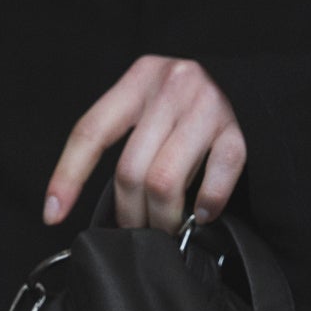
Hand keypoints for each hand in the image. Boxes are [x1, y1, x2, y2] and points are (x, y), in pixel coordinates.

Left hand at [43, 55, 245, 232]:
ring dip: (162, 218)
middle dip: (129, 214)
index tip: (52, 214)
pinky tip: (203, 213)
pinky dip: (207, 205)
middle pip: (130, 170)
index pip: (90, 131)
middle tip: (136, 230)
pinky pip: (216, 180)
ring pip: (164, 182)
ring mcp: (208, 107)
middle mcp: (172, 87)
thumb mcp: (155, 101)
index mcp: (140, 80)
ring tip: (165, 228)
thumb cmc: (196, 103)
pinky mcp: (242, 129)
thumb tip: (107, 201)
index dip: (67, 177)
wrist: (258, 83)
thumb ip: (133, 134)